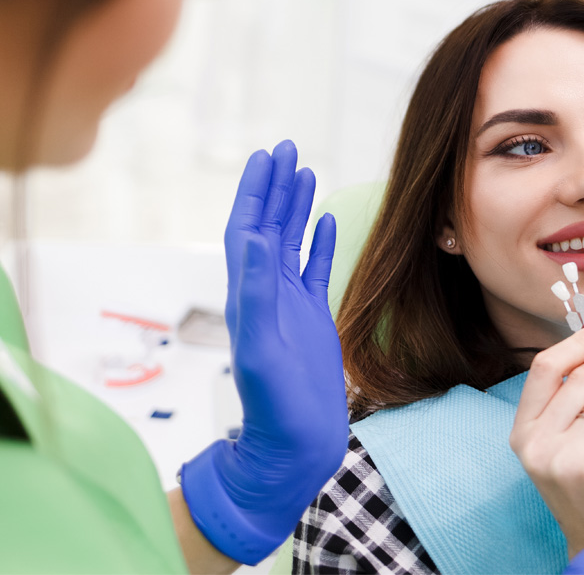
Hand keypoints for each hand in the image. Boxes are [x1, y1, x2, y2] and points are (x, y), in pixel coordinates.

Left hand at [180, 141, 348, 564]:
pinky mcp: (313, 319)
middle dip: (275, 187)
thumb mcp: (264, 350)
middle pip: (268, 226)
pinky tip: (327, 221)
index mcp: (248, 295)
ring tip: (305, 171)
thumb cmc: (276, 408)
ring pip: (291, 243)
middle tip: (286, 147)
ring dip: (295, 207)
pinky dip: (320, 243)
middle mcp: (265, 293)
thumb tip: (257, 239)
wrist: (294, 446)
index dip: (254, 192)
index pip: (247, 230)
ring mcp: (290, 305)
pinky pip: (315, 270)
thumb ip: (259, 295)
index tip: (266, 156)